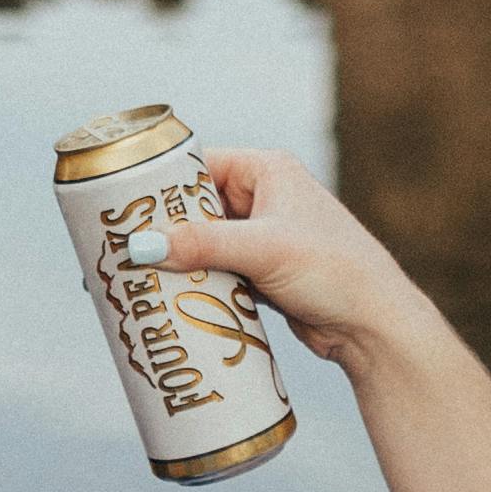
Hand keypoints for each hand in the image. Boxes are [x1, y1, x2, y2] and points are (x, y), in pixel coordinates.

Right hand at [139, 141, 424, 374]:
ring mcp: (264, 237)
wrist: (374, 325)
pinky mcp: (264, 273)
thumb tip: (142, 246)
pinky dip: (195, 282)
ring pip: (203, 243)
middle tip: (116, 248)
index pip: (198, 166)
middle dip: (161, 229)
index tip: (120, 207)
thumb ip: (203, 245)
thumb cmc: (333, 271)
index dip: (159, 185)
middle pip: (196, 207)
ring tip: (131, 275)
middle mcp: (265, 198)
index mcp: (268, 171)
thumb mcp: (264, 250)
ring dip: (175, 260)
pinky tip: (165, 296)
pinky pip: (217, 272)